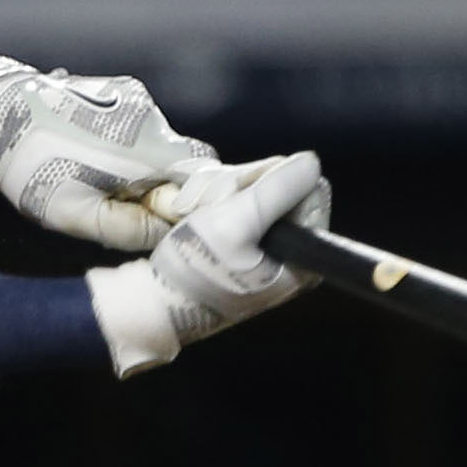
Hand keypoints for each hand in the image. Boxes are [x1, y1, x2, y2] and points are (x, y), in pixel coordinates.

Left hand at [0, 51, 219, 251]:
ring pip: (158, 143)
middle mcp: (152, 117)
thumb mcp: (76, 214)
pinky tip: (86, 148)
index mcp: (147, 150)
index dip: (189, 201)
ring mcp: (137, 97)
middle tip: (118, 201)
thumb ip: (129, 230)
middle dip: (160, 184)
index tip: (159, 216)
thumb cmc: (32, 167)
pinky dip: (125, 142)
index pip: (203, 176)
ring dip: (138, 163)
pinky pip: (140, 124)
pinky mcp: (122, 88)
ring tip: (91, 171)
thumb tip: (166, 237)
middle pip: (180, 161)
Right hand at [85, 152, 328, 375]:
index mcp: (301, 253)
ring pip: (248, 184)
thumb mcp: (236, 226)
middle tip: (207, 209)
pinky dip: (206, 199)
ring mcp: (261, 240)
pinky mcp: (236, 234)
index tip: (238, 197)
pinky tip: (188, 214)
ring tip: (191, 214)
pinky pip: (229, 197)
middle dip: (234, 186)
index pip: (309, 188)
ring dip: (213, 191)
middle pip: (276, 181)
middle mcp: (288, 247)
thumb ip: (277, 190)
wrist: (154, 303)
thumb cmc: (196, 272)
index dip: (271, 179)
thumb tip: (312, 162)